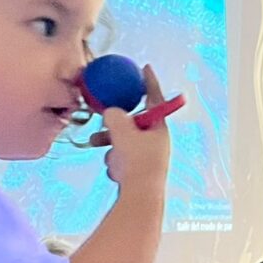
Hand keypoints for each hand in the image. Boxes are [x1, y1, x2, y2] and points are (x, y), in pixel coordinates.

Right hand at [89, 66, 171, 187]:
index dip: (149, 82)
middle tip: (102, 121)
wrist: (140, 196)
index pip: (154, 97)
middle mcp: (157, 140)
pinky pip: (121, 158)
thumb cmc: (136, 161)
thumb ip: (115, 115)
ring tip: (102, 150)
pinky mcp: (138, 171)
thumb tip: (110, 112)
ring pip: (123, 141)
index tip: (145, 67)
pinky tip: (115, 170)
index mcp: (159, 127)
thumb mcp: (123, 131)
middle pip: (133, 122)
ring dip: (110, 144)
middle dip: (114, 124)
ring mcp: (148, 156)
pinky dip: (114, 161)